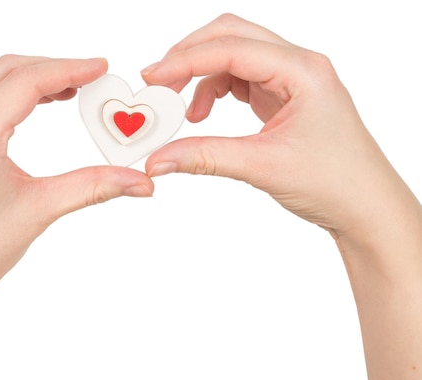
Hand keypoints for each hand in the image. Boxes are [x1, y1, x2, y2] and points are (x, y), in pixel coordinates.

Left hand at [0, 55, 153, 379]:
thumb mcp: (41, 211)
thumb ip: (94, 186)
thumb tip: (140, 181)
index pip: (26, 81)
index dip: (69, 68)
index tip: (100, 68)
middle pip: (6, 69)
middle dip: (52, 67)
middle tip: (90, 79)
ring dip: (28, 74)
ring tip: (67, 90)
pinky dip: (7, 89)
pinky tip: (32, 107)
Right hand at [141, 14, 417, 249]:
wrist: (364, 206)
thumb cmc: (335, 182)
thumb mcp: (262, 167)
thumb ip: (204, 157)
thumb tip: (158, 159)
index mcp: (303, 71)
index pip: (232, 48)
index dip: (185, 60)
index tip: (152, 78)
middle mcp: (297, 66)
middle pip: (231, 36)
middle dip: (189, 56)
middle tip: (158, 84)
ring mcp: (290, 79)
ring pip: (232, 55)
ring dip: (199, 74)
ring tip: (179, 108)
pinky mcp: (282, 96)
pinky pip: (238, 78)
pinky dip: (212, 91)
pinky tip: (201, 115)